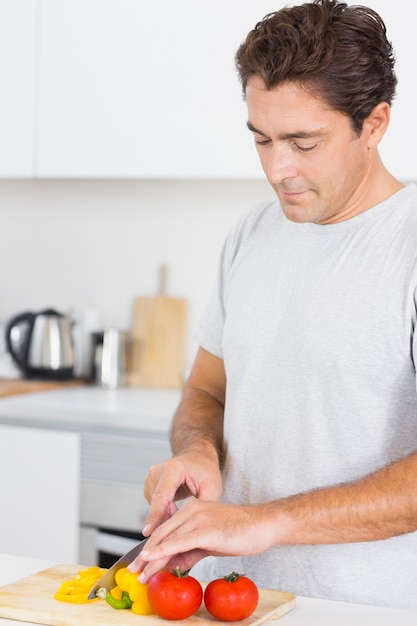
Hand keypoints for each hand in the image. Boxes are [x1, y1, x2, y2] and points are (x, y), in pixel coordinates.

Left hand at [129, 498, 275, 582]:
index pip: (165, 529)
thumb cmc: (240, 532)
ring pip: (168, 539)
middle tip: (133, 571)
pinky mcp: (206, 529)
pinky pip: (180, 541)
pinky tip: (152, 557)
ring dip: (151, 558)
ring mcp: (199, 517)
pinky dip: (164, 550)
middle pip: (162, 533)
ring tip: (141, 573)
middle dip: (145, 554)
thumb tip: (172, 564)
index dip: (150, 547)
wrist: (262, 525)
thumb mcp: (209, 542)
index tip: (140, 563)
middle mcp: (192, 509)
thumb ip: (190, 551)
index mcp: (192, 509)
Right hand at [141, 451, 222, 535]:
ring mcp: (152, 476)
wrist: (198, 457)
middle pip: (156, 502)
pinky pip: (154, 503)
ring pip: (154, 505)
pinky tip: (174, 509)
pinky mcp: (150, 482)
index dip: (155, 515)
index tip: (148, 532)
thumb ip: (202, 506)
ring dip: (165, 514)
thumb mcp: (212, 487)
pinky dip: (163, 509)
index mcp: (172, 469)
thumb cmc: (205, 469)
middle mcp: (158, 470)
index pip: (161, 496)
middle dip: (164, 520)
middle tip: (175, 534)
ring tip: (180, 514)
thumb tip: (193, 525)